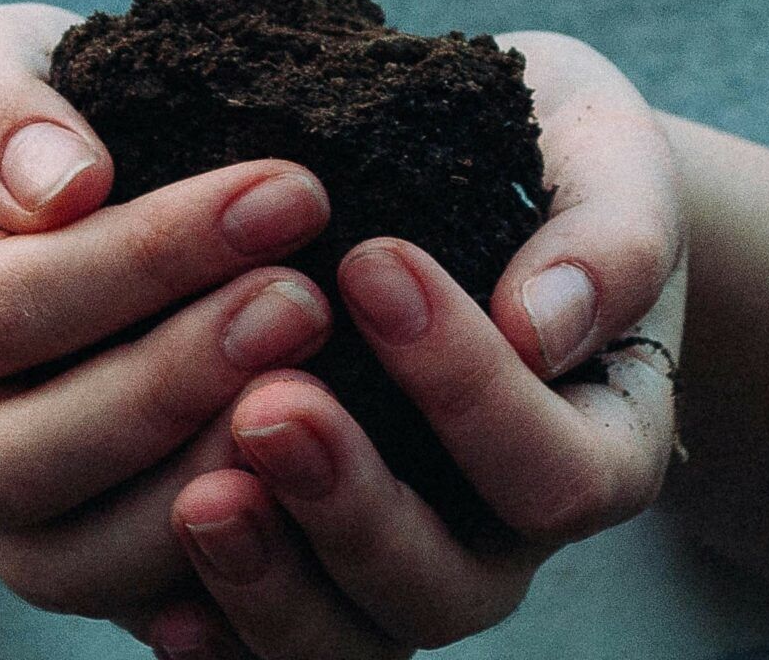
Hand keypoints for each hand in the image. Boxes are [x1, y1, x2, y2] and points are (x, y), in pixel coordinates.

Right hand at [0, 4, 339, 630]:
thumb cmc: (4, 133)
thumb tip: (66, 183)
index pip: (4, 302)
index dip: (150, 256)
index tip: (290, 190)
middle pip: (26, 455)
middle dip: (178, 381)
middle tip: (308, 302)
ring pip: (74, 561)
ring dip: (202, 487)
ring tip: (322, 399)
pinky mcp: (60, 568)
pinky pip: (132, 607)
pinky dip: (220, 578)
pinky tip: (314, 511)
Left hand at [145, 31, 687, 658]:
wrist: (482, 178)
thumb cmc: (555, 159)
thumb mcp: (608, 158)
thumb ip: (609, 238)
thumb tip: (541, 325)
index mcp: (602, 445)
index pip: (555, 470)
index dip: (469, 388)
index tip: (373, 261)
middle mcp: (506, 536)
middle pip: (444, 587)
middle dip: (352, 502)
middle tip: (269, 401)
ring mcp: (404, 568)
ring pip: (349, 641)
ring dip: (270, 580)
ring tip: (200, 499)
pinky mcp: (312, 573)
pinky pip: (266, 643)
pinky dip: (216, 629)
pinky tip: (159, 597)